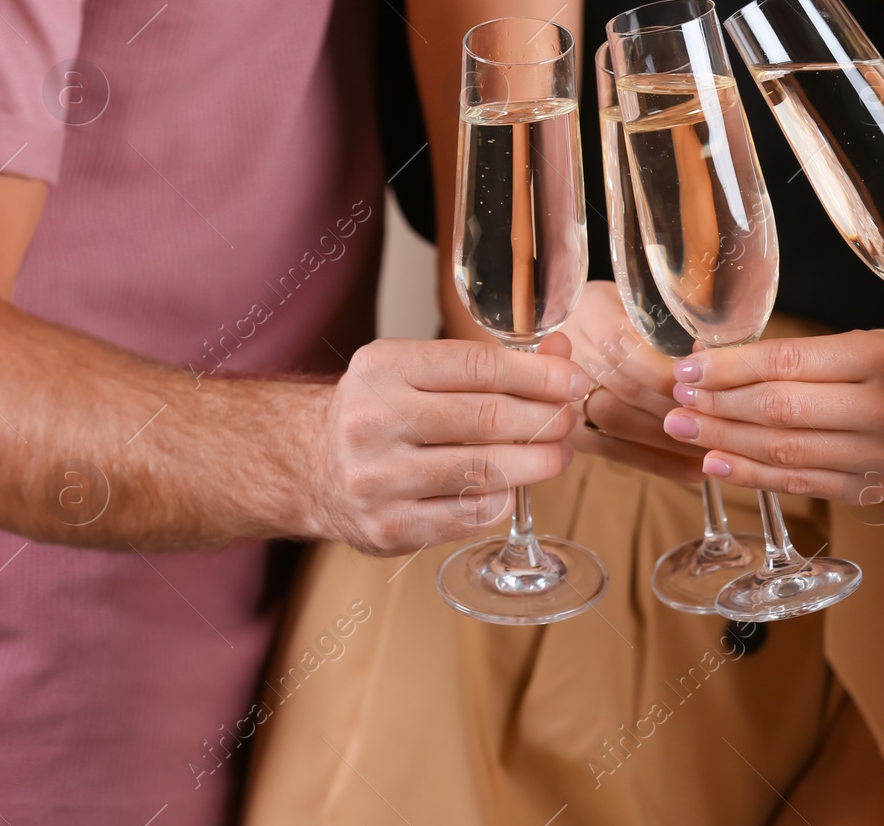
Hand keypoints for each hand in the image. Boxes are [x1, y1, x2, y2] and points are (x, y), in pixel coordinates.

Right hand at [306, 332, 588, 553]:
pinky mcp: (389, 526)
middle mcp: (374, 421)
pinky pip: (470, 515)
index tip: (573, 381)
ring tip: (556, 454)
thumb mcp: (417, 369)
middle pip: (488, 419)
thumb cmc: (378, 411)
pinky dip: (503, 499)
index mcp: (383, 368)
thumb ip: (487, 364)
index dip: (539, 375)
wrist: (310, 465)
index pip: (479, 366)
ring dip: (537, 463)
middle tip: (569, 420)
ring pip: (485, 472)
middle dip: (545, 419)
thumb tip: (561, 358)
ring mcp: (378, 479)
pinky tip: (509, 485)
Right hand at [559, 281, 704, 479]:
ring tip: (719, 448)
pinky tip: (694, 469)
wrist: (551, 332)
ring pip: (625, 425)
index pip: (635, 354)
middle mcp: (578, 362)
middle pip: (632, 393)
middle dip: (682, 411)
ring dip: (674, 441)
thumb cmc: (608, 313)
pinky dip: (659, 464)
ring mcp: (570, 401)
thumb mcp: (633, 298)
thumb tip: (708, 352)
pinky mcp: (575, 433)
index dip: (675, 377)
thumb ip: (666, 323)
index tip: (714, 387)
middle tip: (729, 423)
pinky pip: (618, 452)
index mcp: (597, 320)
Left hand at [658, 330, 883, 503]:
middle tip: (677, 399)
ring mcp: (880, 456)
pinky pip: (799, 483)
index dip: (730, 367)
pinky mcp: (870, 490)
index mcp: (883, 357)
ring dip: (725, 440)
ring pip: (785, 450)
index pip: (789, 360)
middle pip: (781, 409)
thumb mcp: (868, 342)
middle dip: (718, 404)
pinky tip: (716, 462)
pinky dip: (751, 474)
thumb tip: (717, 360)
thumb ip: (803, 354)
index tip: (688, 366)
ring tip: (684, 428)